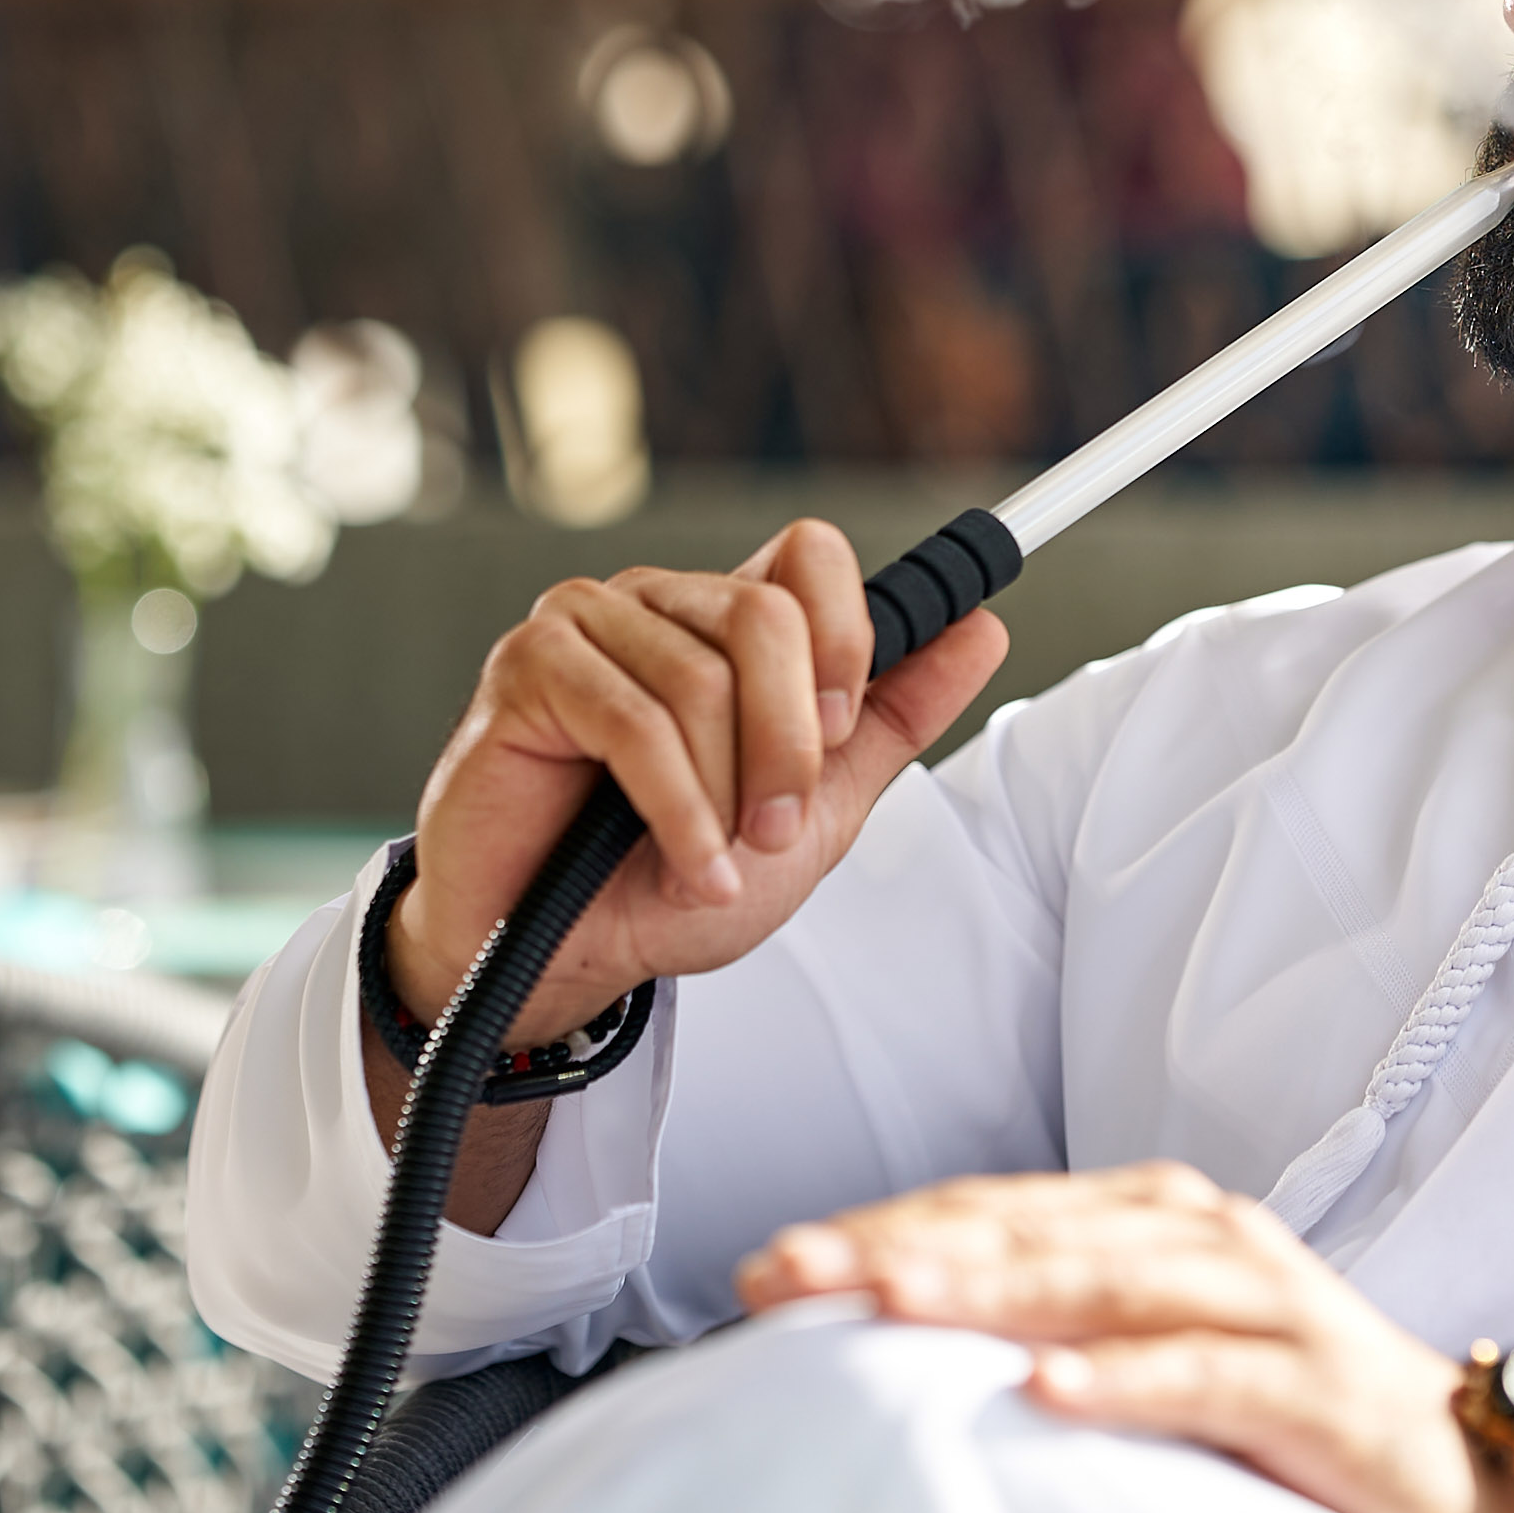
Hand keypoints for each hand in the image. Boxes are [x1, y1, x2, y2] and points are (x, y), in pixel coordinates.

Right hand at [386, 520, 1007, 1046]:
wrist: (561, 960)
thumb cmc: (666, 879)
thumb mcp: (815, 807)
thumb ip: (892, 720)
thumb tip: (983, 630)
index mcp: (723, 620)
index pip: (810, 552)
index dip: (847, 637)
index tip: (842, 731)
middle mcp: (655, 601)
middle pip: (768, 615)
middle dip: (790, 745)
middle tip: (775, 829)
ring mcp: (584, 622)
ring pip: (704, 677)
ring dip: (727, 797)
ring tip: (716, 863)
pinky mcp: (530, 668)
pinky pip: (636, 722)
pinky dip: (680, 813)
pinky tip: (687, 868)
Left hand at [736, 1162, 1513, 1512]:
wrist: (1466, 1472)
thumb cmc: (1285, 1415)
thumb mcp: (1149, 1359)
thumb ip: (1045, 1335)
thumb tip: (880, 1352)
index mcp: (1149, 1218)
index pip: (987, 1211)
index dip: (874, 1233)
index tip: (766, 1270)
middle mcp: (1200, 1234)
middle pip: (1025, 1232)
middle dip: (895, 1252)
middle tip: (785, 1277)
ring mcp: (1264, 1299)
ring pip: (1102, 1282)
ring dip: (986, 1291)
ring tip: (885, 1305)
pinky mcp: (1314, 1384)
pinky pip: (1206, 1374)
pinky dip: (1124, 1378)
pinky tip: (1047, 1390)